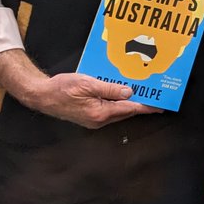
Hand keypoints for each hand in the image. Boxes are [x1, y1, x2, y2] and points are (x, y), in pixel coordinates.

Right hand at [0, 48, 153, 128]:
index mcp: (100, 113)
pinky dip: (118, 102)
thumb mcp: (88, 84)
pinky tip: (122, 93)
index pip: (130, 109)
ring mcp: (94, 120)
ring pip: (118, 111)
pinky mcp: (90, 116)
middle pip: (126, 111)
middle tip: (156, 96)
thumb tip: (129, 93)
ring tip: (143, 93)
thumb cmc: (62, 88)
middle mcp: (99, 120)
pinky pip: (109, 110)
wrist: (42, 96)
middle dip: (141, 104)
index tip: (160, 106)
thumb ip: (110, 89)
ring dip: (129, 103)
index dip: (146, 107)